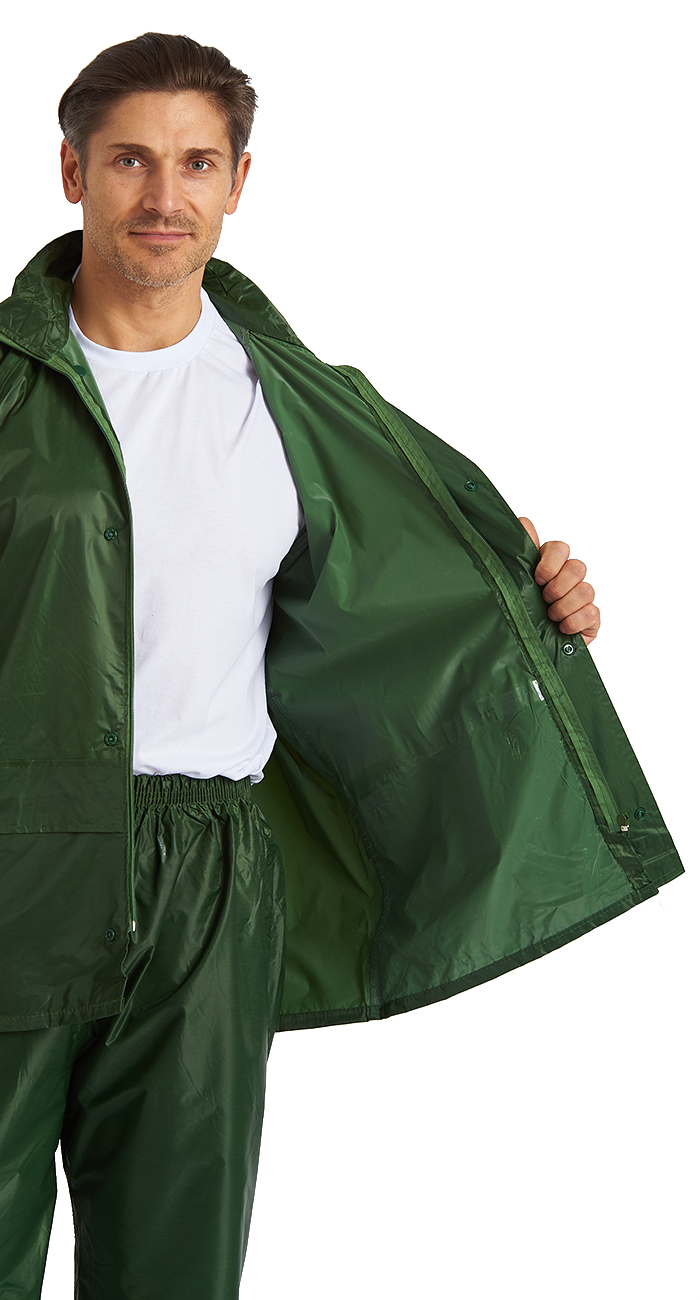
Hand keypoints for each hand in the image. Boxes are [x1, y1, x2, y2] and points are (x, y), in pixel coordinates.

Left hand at [518, 517, 600, 645]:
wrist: (526, 649)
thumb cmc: (518, 614)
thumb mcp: (513, 582)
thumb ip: (518, 552)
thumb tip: (523, 521)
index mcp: (549, 566)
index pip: (560, 548)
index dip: (551, 562)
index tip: (537, 577)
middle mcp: (567, 579)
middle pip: (577, 567)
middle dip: (559, 585)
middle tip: (544, 598)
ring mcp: (581, 599)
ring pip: (586, 589)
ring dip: (564, 605)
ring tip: (550, 616)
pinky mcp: (590, 620)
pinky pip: (593, 612)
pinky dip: (575, 620)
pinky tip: (562, 628)